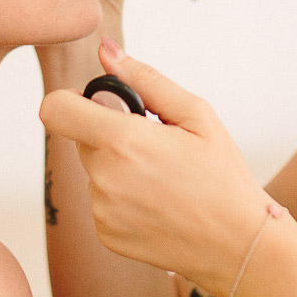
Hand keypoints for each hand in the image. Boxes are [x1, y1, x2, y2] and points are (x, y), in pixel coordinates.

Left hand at [38, 37, 271, 296]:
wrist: (240, 245)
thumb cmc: (223, 176)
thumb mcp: (196, 115)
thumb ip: (145, 79)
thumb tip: (107, 51)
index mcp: (123, 142)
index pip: (55, 109)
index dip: (70, 100)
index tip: (95, 104)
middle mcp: (104, 179)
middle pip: (81, 138)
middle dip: (109, 134)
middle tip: (155, 147)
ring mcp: (102, 212)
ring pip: (94, 171)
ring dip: (118, 167)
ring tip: (163, 179)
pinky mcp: (106, 235)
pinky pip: (102, 202)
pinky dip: (123, 198)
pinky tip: (158, 204)